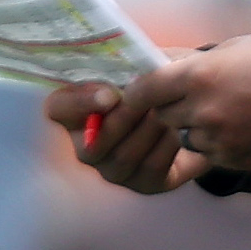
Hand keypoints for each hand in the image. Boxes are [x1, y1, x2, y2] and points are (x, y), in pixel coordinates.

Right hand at [43, 66, 205, 194]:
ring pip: (122, 158)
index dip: (79, 104)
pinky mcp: (143, 183)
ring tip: (169, 110)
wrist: (192, 106)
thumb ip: (127, 66)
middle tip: (151, 98)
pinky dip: (167, 148)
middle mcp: (87, 146)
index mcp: (77, 111)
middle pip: (93, 144)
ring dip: (149, 131)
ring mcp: (113, 169)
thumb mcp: (143, 65)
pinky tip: (179, 130)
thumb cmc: (157, 81)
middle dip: (126, 118)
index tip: (110, 94)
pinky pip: (151, 171)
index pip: (58, 109)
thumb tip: (125, 79)